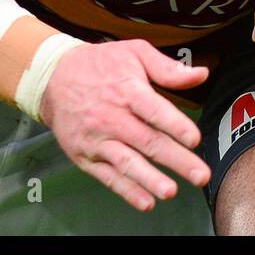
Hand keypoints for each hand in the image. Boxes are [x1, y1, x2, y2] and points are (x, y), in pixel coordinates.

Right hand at [39, 40, 210, 210]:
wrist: (53, 78)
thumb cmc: (100, 64)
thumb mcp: (134, 52)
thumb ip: (167, 67)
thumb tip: (201, 74)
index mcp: (128, 90)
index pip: (154, 110)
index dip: (175, 125)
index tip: (194, 139)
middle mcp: (112, 117)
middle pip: (147, 141)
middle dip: (176, 160)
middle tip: (200, 175)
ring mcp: (98, 139)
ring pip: (127, 162)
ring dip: (150, 179)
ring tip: (171, 191)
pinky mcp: (86, 156)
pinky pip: (109, 177)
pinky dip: (127, 191)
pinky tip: (145, 201)